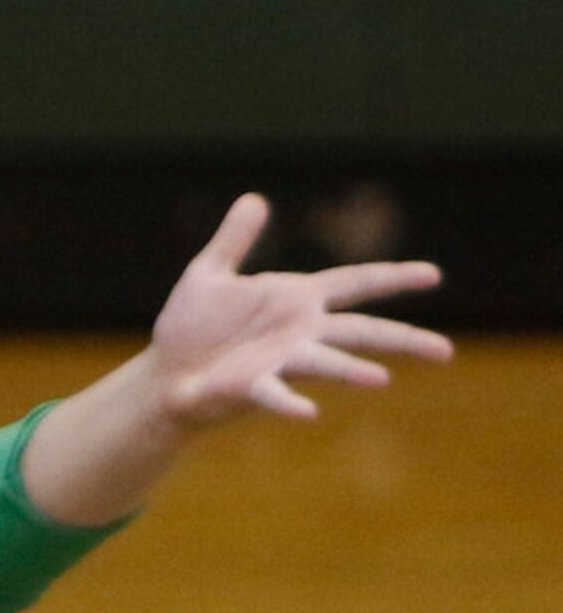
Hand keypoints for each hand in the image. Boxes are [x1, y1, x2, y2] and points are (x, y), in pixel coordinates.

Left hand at [149, 193, 453, 427]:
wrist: (165, 373)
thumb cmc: (192, 326)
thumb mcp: (209, 272)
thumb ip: (234, 239)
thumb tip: (255, 198)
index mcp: (294, 300)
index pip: (354, 283)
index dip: (392, 278)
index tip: (434, 274)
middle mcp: (298, 333)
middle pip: (359, 332)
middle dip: (401, 339)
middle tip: (446, 351)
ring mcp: (279, 362)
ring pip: (325, 364)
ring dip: (352, 371)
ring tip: (382, 380)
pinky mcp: (251, 388)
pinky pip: (275, 395)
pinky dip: (290, 404)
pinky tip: (309, 414)